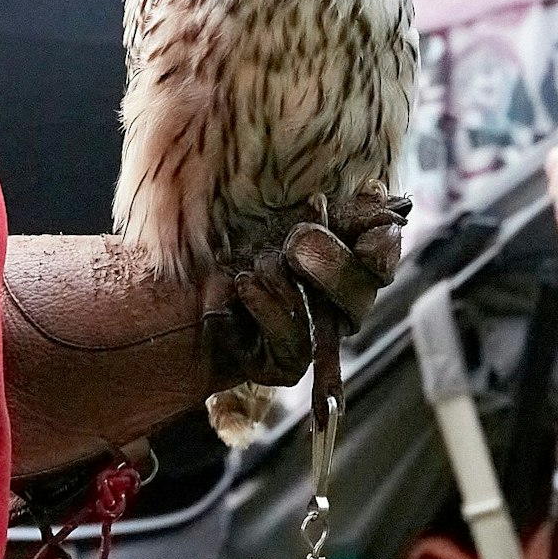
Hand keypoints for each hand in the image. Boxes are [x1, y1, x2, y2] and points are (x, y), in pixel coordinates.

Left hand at [230, 183, 409, 385]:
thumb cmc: (228, 235)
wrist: (174, 271)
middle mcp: (336, 302)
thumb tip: (379, 193)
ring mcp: (313, 334)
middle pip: (363, 290)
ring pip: (337, 319)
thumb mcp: (279, 208)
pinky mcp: (285, 364)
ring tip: (257, 265)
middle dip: (331, 262)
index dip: (383, 245)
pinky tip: (245, 286)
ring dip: (291, 282)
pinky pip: (296, 346)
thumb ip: (331, 204)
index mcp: (344, 256)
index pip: (383, 255)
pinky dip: (270, 310)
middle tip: (297, 241)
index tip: (371, 229)